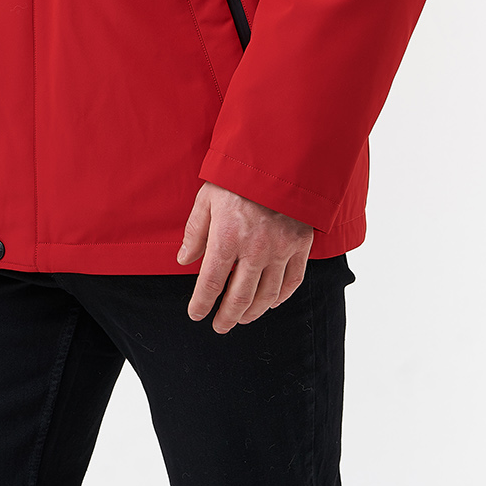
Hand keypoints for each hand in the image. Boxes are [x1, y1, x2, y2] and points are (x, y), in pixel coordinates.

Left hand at [177, 181, 313, 331]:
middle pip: (239, 298)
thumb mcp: (208, 198)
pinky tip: (271, 303)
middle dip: (227, 317)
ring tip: (242, 318)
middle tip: (219, 326)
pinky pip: (292, 282)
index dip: (201, 304)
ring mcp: (281, 249)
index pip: (211, 283)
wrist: (279, 158)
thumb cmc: (238, 176)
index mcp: (227, 237)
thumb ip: (196, 231)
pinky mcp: (300, 245)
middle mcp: (255, 249)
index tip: (196, 314)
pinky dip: (281, 298)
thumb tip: (184, 259)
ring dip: (253, 313)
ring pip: (267, 296)